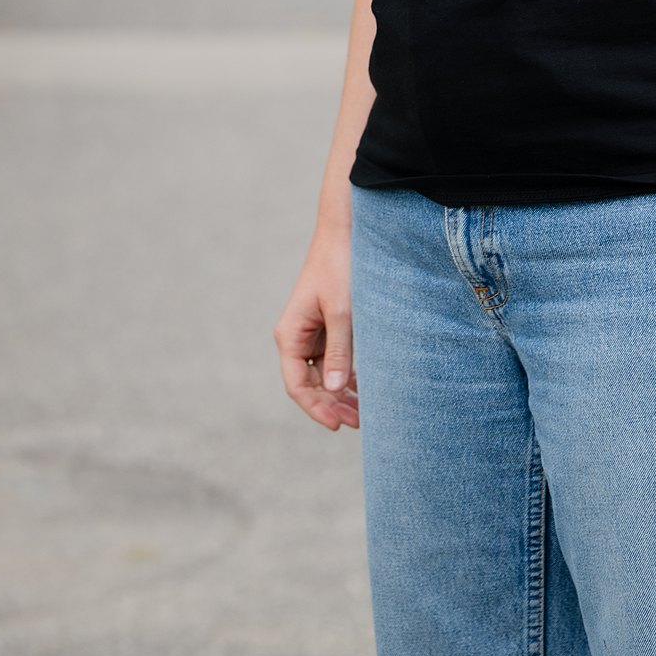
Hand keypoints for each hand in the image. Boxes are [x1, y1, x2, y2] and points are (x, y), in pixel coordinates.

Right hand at [273, 230, 359, 432]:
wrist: (345, 231)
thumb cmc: (339, 266)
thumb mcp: (341, 311)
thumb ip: (339, 350)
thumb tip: (336, 390)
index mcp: (290, 335)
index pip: (297, 385)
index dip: (316, 408)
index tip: (338, 424)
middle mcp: (297, 337)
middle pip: (310, 383)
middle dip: (332, 404)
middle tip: (359, 422)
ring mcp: (312, 332)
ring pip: (323, 373)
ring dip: (341, 392)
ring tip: (365, 412)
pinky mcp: (327, 325)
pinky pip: (333, 358)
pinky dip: (347, 373)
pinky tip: (364, 387)